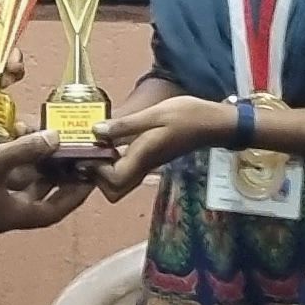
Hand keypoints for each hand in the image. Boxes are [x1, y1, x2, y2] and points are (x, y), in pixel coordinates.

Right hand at [0, 130, 90, 233]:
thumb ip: (27, 149)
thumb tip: (56, 139)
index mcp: (10, 216)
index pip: (53, 211)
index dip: (74, 196)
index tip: (90, 179)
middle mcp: (1, 214)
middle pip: (39, 197)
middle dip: (56, 175)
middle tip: (73, 155)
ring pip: (21, 185)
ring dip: (34, 164)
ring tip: (46, 140)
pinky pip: (4, 178)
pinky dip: (14, 161)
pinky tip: (17, 137)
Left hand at [92, 93, 231, 199]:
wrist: (213, 122)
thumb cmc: (188, 116)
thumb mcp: (154, 114)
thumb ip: (124, 125)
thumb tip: (95, 132)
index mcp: (143, 157)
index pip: (113, 181)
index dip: (97, 171)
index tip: (91, 149)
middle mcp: (144, 167)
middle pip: (113, 190)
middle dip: (97, 175)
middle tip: (92, 149)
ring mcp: (147, 165)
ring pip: (119, 182)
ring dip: (105, 169)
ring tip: (98, 144)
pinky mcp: (150, 159)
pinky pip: (127, 170)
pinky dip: (114, 161)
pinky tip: (111, 140)